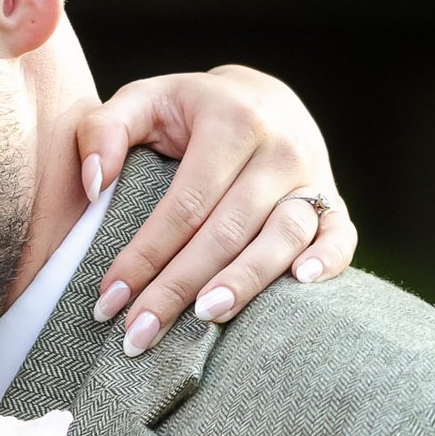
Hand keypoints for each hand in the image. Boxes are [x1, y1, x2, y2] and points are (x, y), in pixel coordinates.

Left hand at [74, 64, 354, 355]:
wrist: (262, 99)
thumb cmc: (189, 113)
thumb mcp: (144, 102)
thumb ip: (103, 130)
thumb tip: (94, 185)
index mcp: (232, 121)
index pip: (185, 203)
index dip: (144, 255)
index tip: (108, 299)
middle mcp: (280, 147)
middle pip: (226, 230)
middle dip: (178, 288)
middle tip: (138, 336)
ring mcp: (313, 175)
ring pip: (282, 237)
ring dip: (244, 283)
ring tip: (204, 319)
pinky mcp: (335, 202)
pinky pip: (340, 237)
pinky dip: (327, 262)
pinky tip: (299, 286)